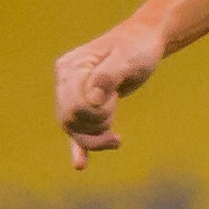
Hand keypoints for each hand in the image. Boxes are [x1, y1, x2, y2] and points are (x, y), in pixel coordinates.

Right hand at [55, 15, 168, 168]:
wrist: (143, 43)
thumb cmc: (136, 47)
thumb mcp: (127, 59)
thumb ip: (108, 76)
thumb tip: (93, 99)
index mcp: (71, 67)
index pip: (73, 105)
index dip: (95, 112)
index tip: (113, 100)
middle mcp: (65, 81)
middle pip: (70, 120)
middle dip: (96, 125)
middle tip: (115, 111)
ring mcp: (72, 95)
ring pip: (74, 129)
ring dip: (95, 137)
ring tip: (116, 137)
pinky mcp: (85, 107)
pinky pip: (77, 130)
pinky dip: (78, 148)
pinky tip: (81, 165)